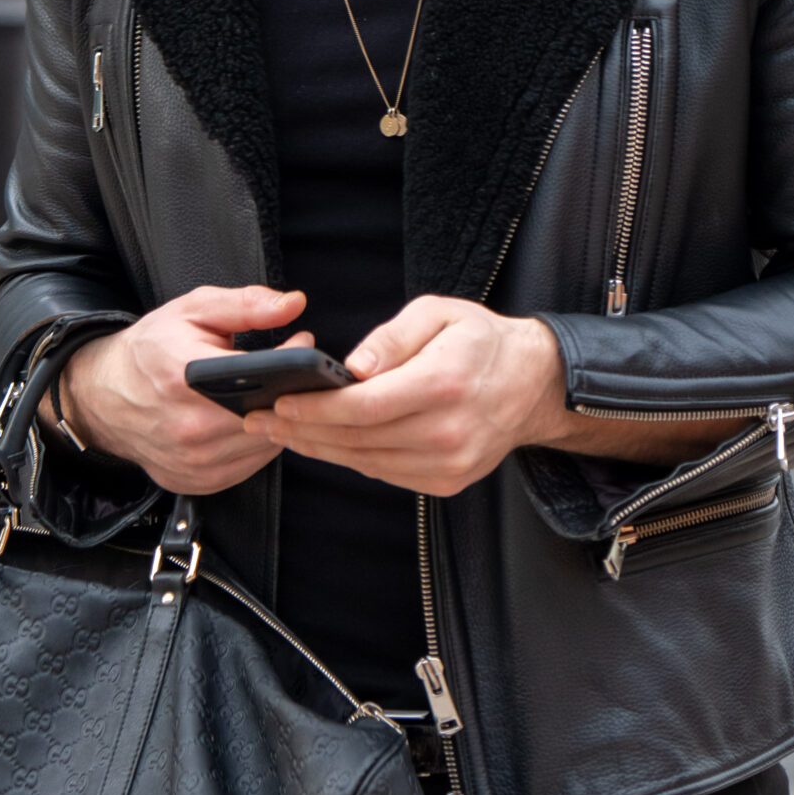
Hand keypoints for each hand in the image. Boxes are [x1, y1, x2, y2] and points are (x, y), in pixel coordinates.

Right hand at [51, 286, 312, 495]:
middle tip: (288, 372)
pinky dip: (257, 445)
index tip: (301, 345)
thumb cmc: (150, 350)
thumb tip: (292, 304)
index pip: (262, 376)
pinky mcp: (196, 481)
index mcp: (187, 378)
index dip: (291, 362)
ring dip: (277, 422)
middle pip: (270, 416)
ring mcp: (193, 460)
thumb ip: (246, 305)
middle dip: (289, 393)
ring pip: (266, 445)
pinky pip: (250, 466)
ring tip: (269, 394)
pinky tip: (249, 421)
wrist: (104, 394)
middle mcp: (190, 427)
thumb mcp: (193, 311)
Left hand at [246, 297, 753, 492]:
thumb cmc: (481, 341)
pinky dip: (352, 458)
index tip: (277, 403)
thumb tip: (350, 368)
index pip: (361, 407)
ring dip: (319, 449)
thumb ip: (391, 337)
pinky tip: (326, 442)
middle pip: (355, 441)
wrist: (533, 384)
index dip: (312, 410)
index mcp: (442, 384)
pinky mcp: (447, 481)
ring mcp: (448, 464)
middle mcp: (446, 432)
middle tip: (260, 421)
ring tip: (282, 432)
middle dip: (301, 431)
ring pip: (364, 463)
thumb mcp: (439, 313)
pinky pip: (384, 473)